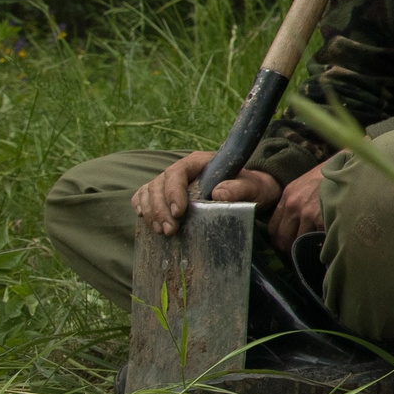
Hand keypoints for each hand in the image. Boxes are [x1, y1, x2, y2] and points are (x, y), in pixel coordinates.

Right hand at [132, 151, 281, 237]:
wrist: (251, 191)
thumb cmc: (252, 187)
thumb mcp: (252, 187)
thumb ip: (239, 188)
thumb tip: (218, 193)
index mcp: (199, 162)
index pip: (177, 172)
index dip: (173, 191)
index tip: (178, 212)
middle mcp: (182, 170)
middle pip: (159, 184)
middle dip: (160, 208)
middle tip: (169, 231)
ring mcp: (171, 182)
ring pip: (149, 191)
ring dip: (151, 212)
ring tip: (162, 231)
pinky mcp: (166, 194)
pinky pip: (144, 196)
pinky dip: (142, 207)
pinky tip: (145, 220)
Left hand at [267, 161, 326, 250]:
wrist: (347, 166)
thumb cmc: (328, 177)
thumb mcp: (303, 186)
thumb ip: (294, 203)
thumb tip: (292, 225)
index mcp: (287, 198)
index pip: (273, 230)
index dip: (279, 241)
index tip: (286, 246)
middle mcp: (294, 206)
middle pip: (284, 240)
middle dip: (291, 249)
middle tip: (300, 253)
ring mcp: (308, 214)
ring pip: (301, 243)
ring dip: (307, 248)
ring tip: (315, 250)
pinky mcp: (323, 219)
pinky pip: (318, 241)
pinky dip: (322, 245)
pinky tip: (327, 243)